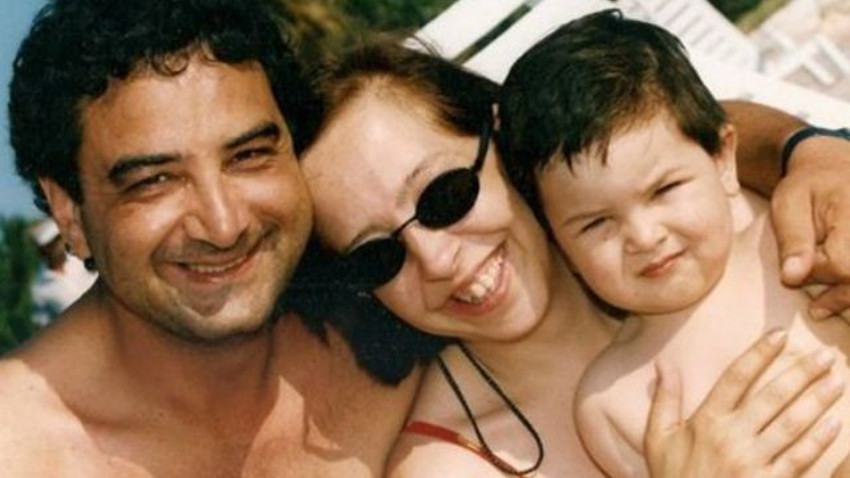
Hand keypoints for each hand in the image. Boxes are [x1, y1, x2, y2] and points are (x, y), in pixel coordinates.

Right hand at [645, 330, 843, 477]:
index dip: (758, 353)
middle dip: (802, 372)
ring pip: (792, 423)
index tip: (779, 334)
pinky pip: (800, 458)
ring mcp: (753, 462)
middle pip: (772, 396)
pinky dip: (819, 440)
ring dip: (818, 400)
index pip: (736, 377)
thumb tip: (663, 364)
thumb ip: (664, 400)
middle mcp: (731, 437)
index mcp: (705, 421)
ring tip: (837, 380)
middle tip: (826, 355)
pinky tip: (835, 423)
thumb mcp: (657, 439)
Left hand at [771, 134, 849, 318]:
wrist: (835, 170)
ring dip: (847, 295)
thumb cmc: (807, 187)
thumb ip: (792, 240)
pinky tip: (840, 295)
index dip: (818, 275)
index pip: (843, 264)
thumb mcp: (788, 204)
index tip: (798, 269)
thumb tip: (792, 279)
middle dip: (836, 291)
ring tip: (823, 305)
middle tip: (814, 295)